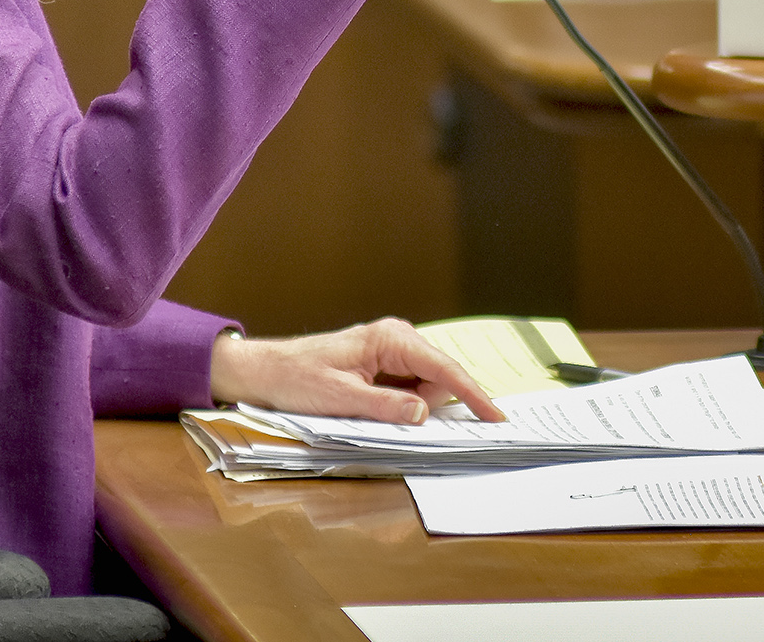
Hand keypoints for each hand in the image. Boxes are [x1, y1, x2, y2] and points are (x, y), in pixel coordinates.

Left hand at [208, 319, 505, 424]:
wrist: (266, 370)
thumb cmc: (297, 379)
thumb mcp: (340, 399)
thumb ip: (385, 406)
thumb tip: (423, 413)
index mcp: (391, 339)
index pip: (444, 369)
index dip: (474, 395)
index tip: (497, 417)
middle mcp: (397, 338)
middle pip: (440, 377)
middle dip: (435, 405)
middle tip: (401, 425)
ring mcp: (391, 349)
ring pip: (426, 384)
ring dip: (414, 406)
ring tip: (372, 412)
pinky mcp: (384, 363)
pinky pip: (410, 385)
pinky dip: (406, 403)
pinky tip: (383, 412)